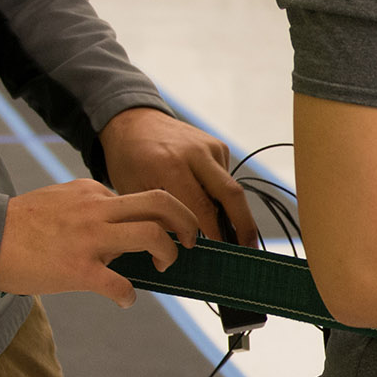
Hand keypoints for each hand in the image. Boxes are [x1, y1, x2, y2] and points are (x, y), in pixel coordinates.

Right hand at [0, 179, 203, 303]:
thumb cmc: (19, 225)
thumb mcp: (59, 200)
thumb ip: (89, 207)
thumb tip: (115, 224)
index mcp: (92, 192)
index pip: (140, 200)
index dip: (156, 219)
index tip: (160, 234)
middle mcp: (96, 209)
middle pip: (161, 203)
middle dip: (187, 221)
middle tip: (192, 241)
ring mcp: (89, 238)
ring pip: (152, 236)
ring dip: (168, 253)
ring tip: (164, 266)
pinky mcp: (78, 269)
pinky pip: (120, 284)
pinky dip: (128, 295)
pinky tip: (124, 299)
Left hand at [102, 106, 255, 244]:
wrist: (133, 122)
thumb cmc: (128, 162)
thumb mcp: (134, 193)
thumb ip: (159, 219)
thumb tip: (183, 250)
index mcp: (170, 165)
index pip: (202, 208)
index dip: (212, 235)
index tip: (217, 254)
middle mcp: (195, 153)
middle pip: (231, 195)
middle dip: (244, 227)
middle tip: (248, 252)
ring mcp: (210, 147)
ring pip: (232, 189)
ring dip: (236, 215)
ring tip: (237, 241)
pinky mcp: (218, 146)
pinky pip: (226, 179)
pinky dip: (223, 198)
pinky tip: (213, 209)